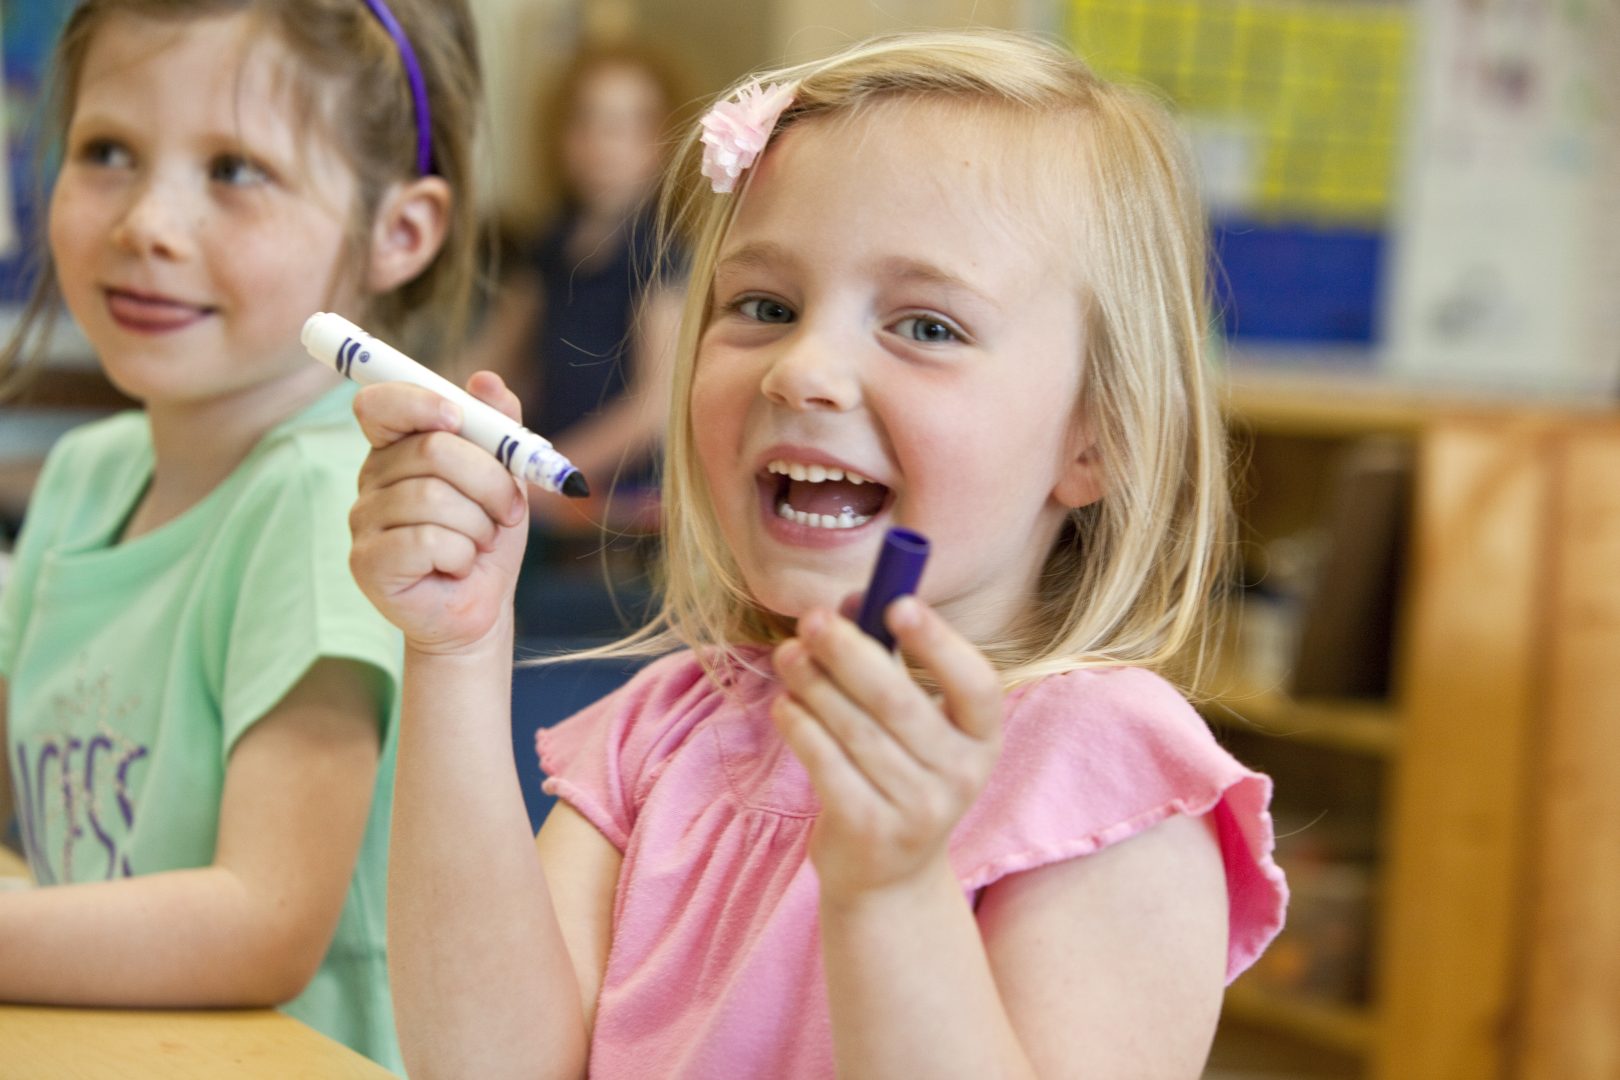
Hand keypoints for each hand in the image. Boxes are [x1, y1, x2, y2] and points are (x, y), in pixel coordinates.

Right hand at [348, 372, 529, 653]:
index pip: (380, 404)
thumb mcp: (504, 477)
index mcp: (397, 449)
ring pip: (433, 498)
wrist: (481, 605)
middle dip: (489, 480)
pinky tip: (456, 567)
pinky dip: (461, 555)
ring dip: (478, 525)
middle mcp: (371, 479)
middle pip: (431, 449)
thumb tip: (487, 380)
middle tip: (507, 511)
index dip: (418, 402)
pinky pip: (427, 541)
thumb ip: (497, 427)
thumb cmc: (487, 537)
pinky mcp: (366, 564)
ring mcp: (362, 522)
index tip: (456, 417)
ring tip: (478, 544)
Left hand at [770, 597, 1003, 901]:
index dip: (939, 642)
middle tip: (812, 620)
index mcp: (983, 738)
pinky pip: (826, 763)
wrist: (888, 875)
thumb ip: (886, 659)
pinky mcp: (869, 830)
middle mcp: (961, 776)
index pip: (976, 684)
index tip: (897, 603)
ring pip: (854, 729)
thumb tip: (850, 601)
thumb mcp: (910, 722)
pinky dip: (800, 726)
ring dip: (814, 683)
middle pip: (898, 701)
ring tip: (788, 655)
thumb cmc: (899, 772)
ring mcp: (918, 809)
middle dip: (848, 652)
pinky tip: (785, 704)